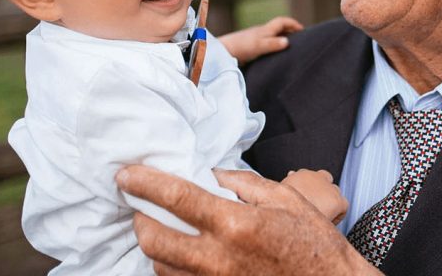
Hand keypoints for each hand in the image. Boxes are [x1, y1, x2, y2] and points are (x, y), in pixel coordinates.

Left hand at [117, 165, 377, 275]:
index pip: (176, 197)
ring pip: (160, 265)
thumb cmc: (315, 245)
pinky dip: (172, 266)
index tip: (126, 174)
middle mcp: (217, 257)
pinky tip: (181, 253)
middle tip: (140, 205)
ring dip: (154, 244)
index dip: (144, 182)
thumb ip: (244, 183)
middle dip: (139, 219)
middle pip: (153, 239)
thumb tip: (213, 174)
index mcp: (236, 224)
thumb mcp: (286, 200)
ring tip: (161, 227)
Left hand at [218, 16, 303, 65]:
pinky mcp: (250, 49)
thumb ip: (273, 44)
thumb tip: (288, 42)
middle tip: (299, 40)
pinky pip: (266, 46)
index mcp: (265, 29)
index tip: (303, 30)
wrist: (221, 52)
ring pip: (272, 37)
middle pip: (278, 29)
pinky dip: (273, 49)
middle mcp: (261, 33)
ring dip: (281, 41)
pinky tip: (274, 58)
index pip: (282, 21)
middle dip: (289, 32)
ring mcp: (255, 40)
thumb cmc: (240, 47)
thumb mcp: (259, 45)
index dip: (293, 24)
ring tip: (289, 50)